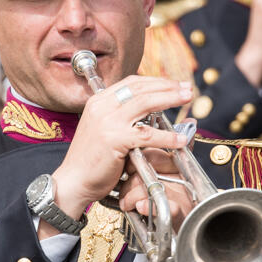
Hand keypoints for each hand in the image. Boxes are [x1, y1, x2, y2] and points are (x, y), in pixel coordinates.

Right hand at [49, 76, 192, 234]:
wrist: (73, 181)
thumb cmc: (91, 160)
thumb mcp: (103, 130)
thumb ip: (122, 118)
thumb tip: (150, 111)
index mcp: (99, 101)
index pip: (131, 83)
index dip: (155, 81)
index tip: (174, 84)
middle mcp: (101, 106)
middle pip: (141, 88)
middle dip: (167, 86)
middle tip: (187, 88)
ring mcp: (107, 121)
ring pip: (145, 103)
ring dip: (170, 99)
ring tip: (188, 99)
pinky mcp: (114, 139)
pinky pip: (147, 134)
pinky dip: (166, 137)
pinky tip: (179, 140)